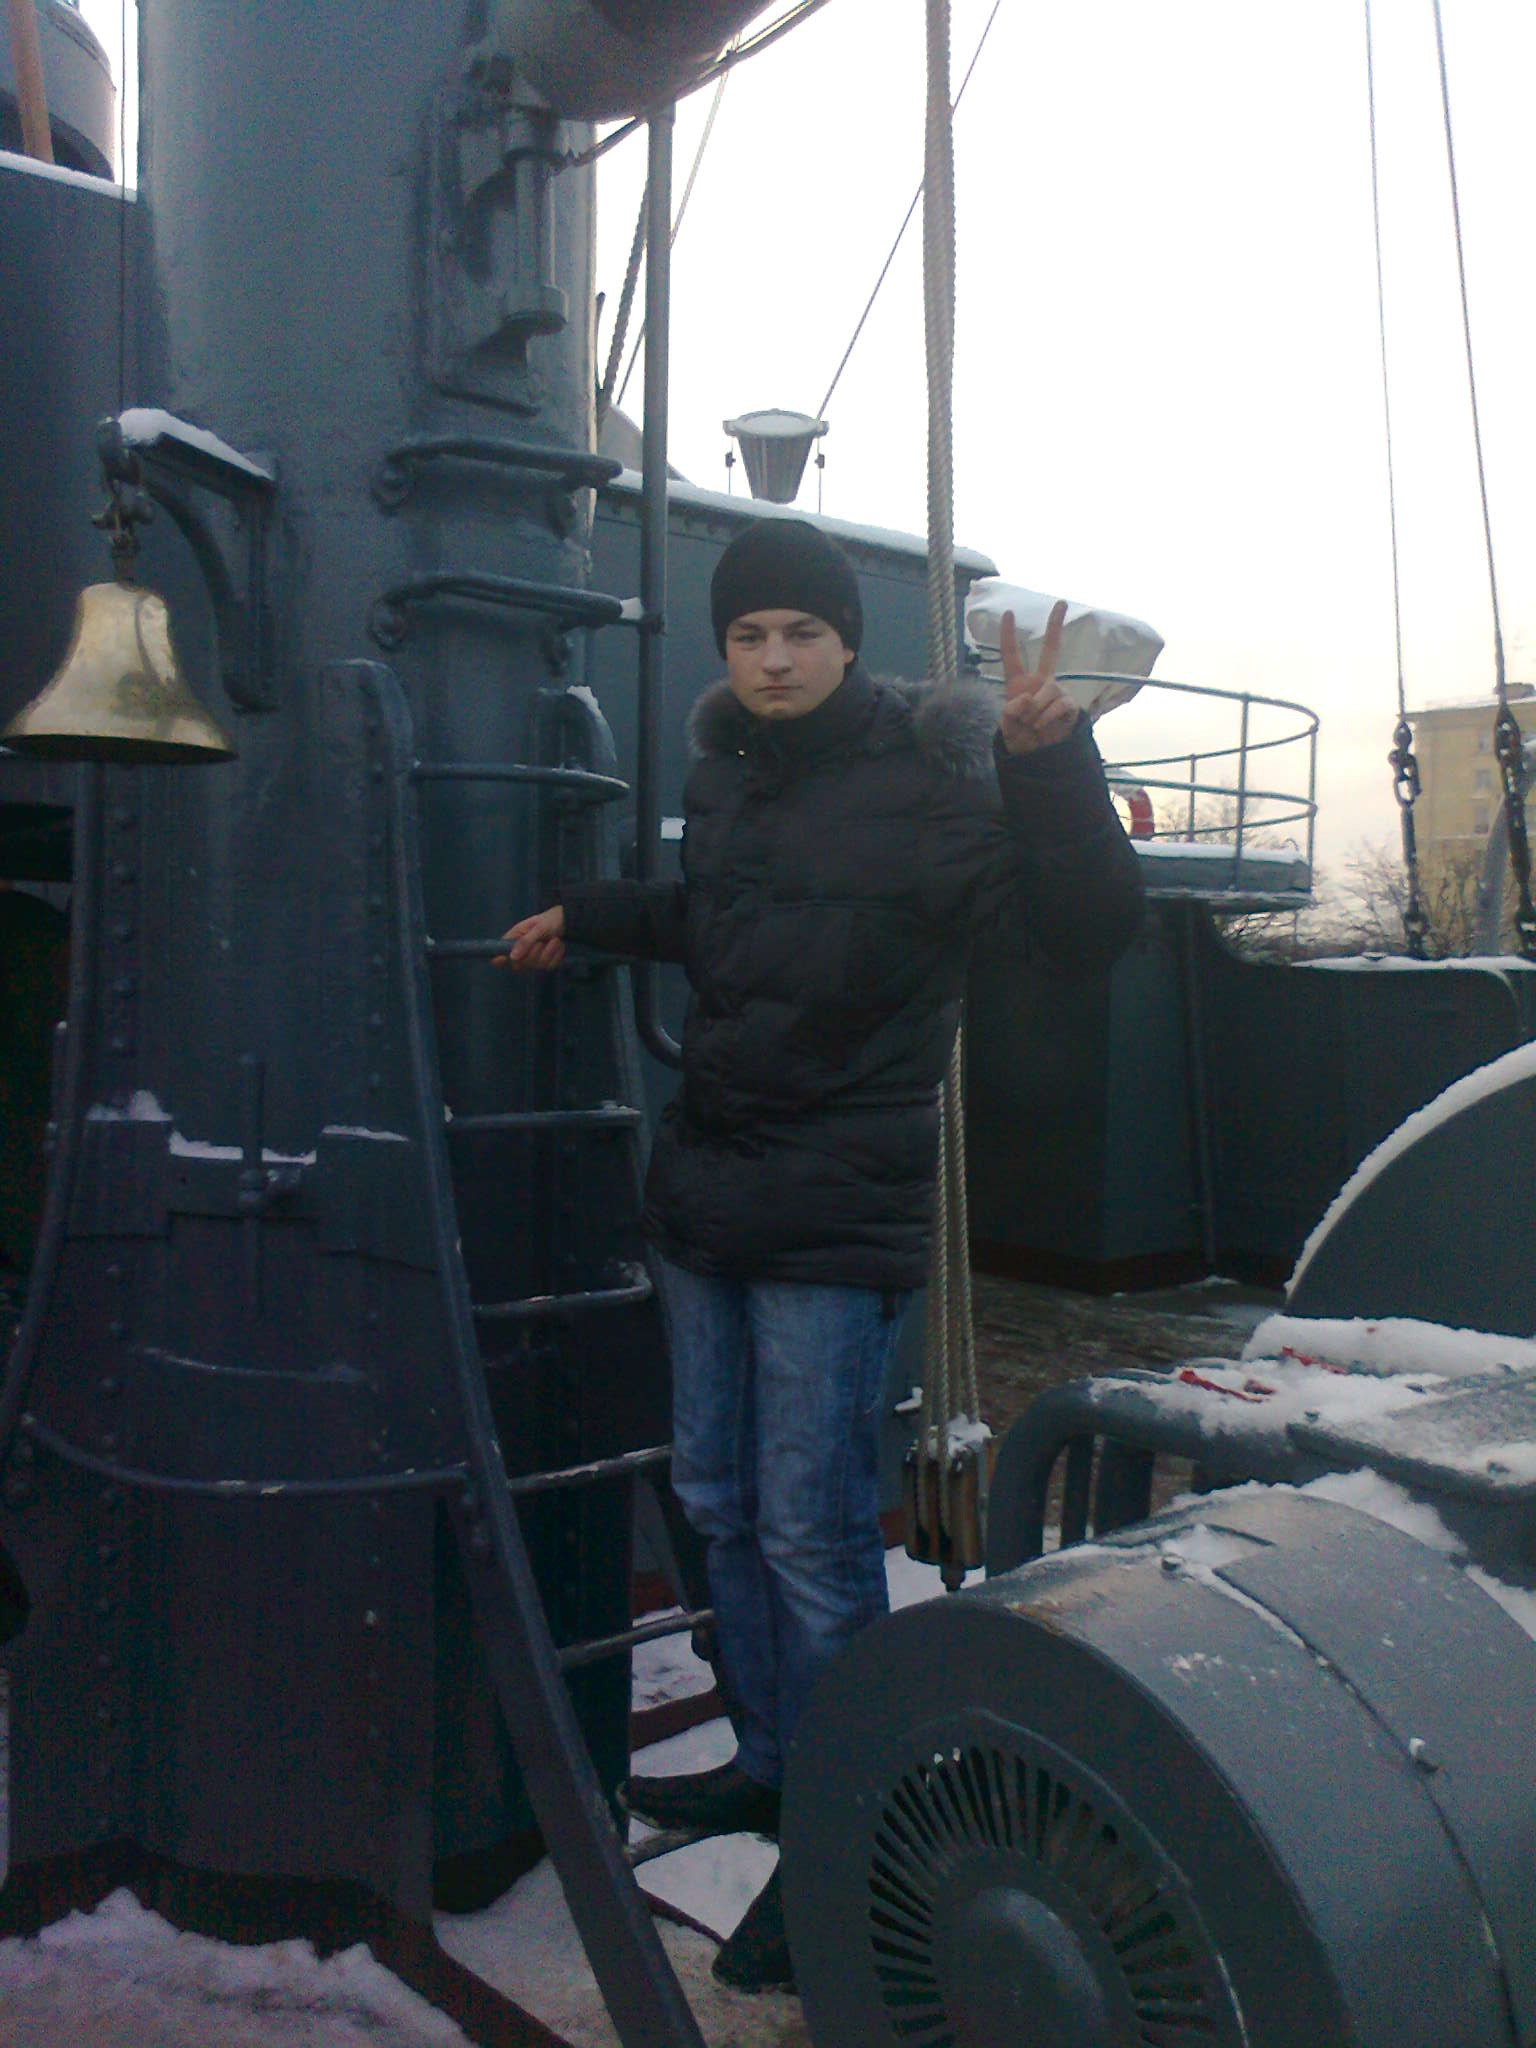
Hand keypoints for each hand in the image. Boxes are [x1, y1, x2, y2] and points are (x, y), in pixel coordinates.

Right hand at [494, 905, 565, 970]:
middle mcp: (521, 950)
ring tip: (555, 940)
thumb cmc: (549, 920)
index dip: (500, 960)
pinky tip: (559, 946)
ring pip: (537, 966)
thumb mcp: (538, 928)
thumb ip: (525, 941)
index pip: (499, 954)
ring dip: (549, 952)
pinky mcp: (546, 962)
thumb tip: (512, 957)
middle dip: (534, 953)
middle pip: (520, 965)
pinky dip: (557, 956)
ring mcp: (534, 958)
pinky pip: (549, 966)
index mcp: (514, 938)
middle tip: (542, 941)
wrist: (566, 920)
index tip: (508, 959)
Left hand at [997, 600, 1078, 755]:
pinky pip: (1059, 704)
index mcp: (1019, 683)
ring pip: (1048, 690)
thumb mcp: (1006, 725)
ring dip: (1036, 712)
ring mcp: (1056, 691)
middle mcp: (1040, 682)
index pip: (1011, 655)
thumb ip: (1011, 710)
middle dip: (1055, 626)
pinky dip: (1047, 718)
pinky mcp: (1069, 704)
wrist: (1037, 756)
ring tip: (1031, 726)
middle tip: (1061, 602)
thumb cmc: (1020, 737)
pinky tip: (1042, 727)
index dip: (1007, 635)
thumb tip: (1027, 699)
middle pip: (1050, 649)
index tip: (1008, 613)